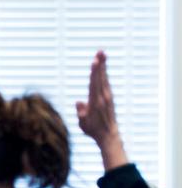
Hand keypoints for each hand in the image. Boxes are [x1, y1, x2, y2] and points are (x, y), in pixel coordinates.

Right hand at [75, 50, 127, 169]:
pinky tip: (103, 69)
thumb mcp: (83, 124)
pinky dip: (103, 74)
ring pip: (104, 78)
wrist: (109, 135)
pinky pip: (106, 82)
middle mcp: (103, 97)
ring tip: (102, 55)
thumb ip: (81, 112)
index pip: (94, 83)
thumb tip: (78, 102)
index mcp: (96, 102)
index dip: (95, 72)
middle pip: (101, 77)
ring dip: (103, 66)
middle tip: (100, 51)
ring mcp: (108, 96)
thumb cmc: (93, 130)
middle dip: (100, 64)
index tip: (95, 61)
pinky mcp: (109, 97)